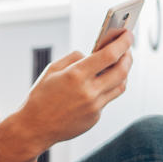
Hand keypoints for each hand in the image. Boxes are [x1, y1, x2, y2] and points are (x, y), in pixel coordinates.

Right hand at [18, 30, 132, 144]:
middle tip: (127, 48)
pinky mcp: (95, 117)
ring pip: (120, 86)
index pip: (110, 55)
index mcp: (76, 75)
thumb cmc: (40, 96)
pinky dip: (108, 87)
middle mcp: (88, 91)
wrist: (35, 127)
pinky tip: (103, 82)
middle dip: (128, 56)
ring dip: (124, 72)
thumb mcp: (52, 69)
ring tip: (120, 64)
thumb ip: (74, 58)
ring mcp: (94, 106)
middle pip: (122, 70)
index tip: (128, 34)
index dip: (123, 42)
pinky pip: (108, 98)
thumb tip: (93, 53)